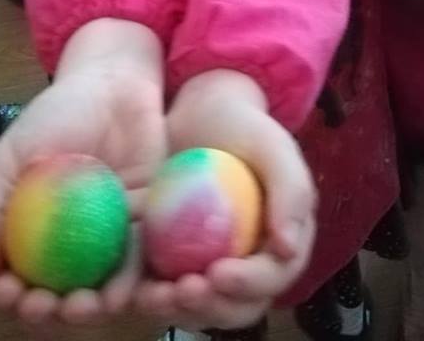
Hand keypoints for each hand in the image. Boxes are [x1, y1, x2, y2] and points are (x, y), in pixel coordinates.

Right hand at [0, 20, 166, 326]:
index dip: (7, 292)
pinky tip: (116, 293)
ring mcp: (106, 234)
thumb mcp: (11, 154)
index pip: (14, 273)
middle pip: (55, 289)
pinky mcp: (143, 223)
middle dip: (48, 310)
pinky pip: (135, 259)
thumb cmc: (58, 113)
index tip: (6, 292)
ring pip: (95, 284)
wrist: (114, 84)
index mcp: (30, 228)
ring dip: (87, 307)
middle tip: (47, 307)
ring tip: (83, 307)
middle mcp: (68, 240)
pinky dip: (125, 282)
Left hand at [136, 70, 315, 330]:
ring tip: (151, 296)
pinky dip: (151, 295)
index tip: (219, 273)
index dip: (250, 283)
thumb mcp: (272, 145)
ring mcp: (214, 264)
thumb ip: (291, 189)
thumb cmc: (242, 125)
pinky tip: (132, 290)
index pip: (273, 275)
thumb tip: (289, 249)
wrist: (200, 113)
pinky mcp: (179, 261)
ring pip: (202, 306)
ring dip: (178, 310)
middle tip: (183, 291)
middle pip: (238, 304)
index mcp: (282, 240)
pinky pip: (167, 290)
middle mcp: (252, 261)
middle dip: (212, 306)